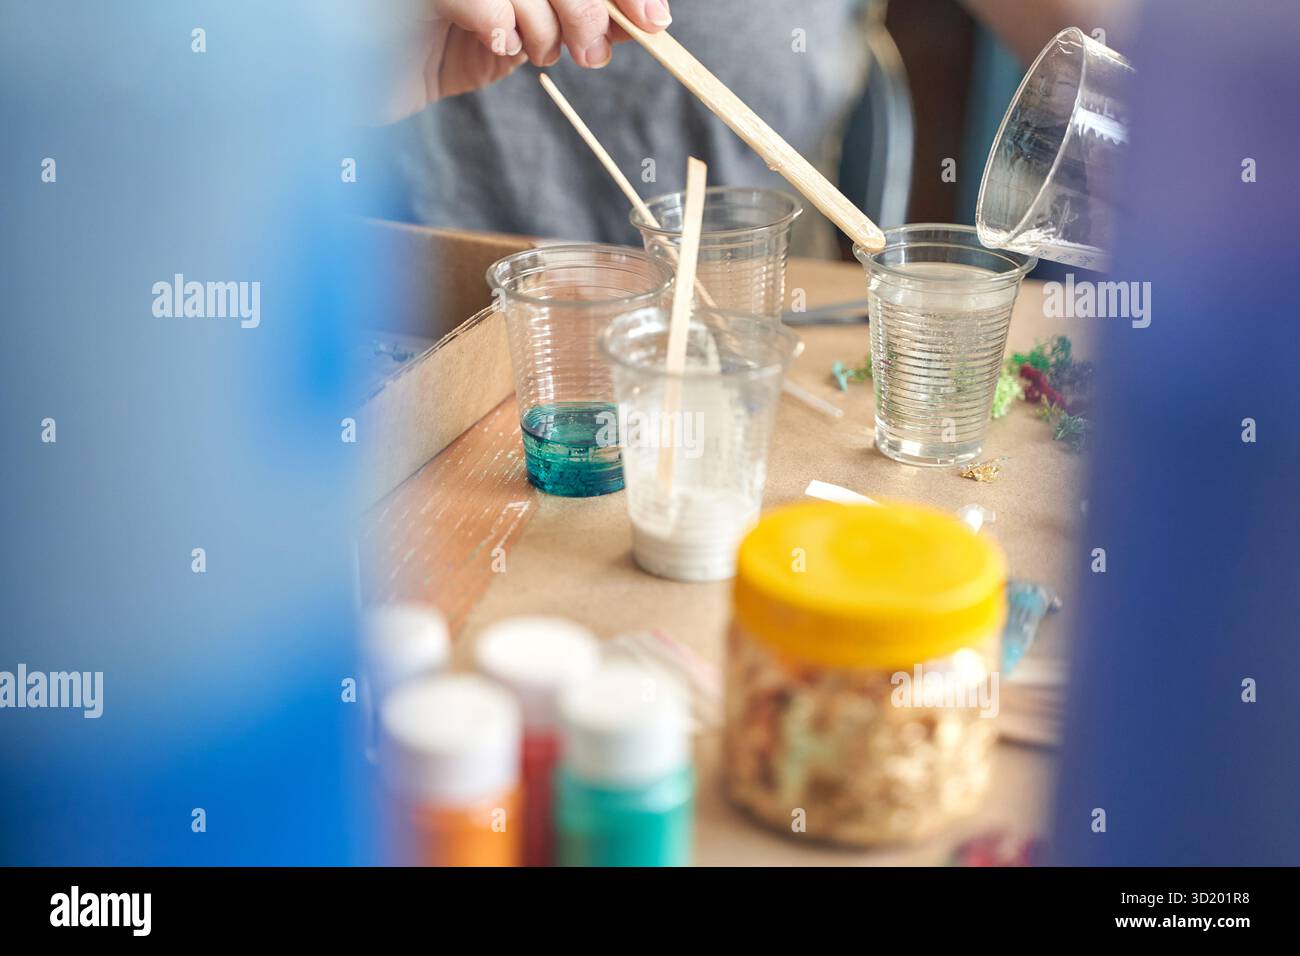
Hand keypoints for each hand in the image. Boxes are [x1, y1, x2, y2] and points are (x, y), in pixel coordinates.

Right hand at [381, 0, 672, 118]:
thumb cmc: (432, 51)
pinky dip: (498, 21)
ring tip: (534, 55)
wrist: (356, 81)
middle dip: (589, 6)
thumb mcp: (516, 36)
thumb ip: (571, 21)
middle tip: (592, 52)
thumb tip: (639, 21)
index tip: (652, 20)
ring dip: (545, 24)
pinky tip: (496, 46)